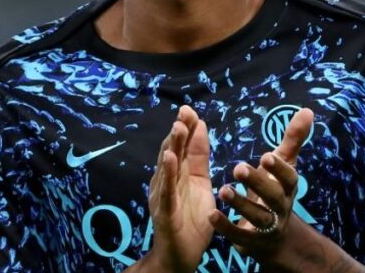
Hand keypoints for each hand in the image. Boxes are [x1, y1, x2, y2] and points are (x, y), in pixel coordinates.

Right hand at [138, 105, 213, 272]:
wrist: (182, 255)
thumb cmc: (191, 221)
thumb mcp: (201, 185)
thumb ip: (199, 159)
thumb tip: (201, 128)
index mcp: (178, 175)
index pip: (182, 147)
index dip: (186, 129)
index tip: (190, 110)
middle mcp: (167, 182)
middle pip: (172, 152)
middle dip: (178, 132)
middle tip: (185, 112)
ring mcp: (163, 196)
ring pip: (167, 168)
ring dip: (171, 147)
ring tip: (177, 128)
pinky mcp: (164, 211)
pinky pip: (166, 191)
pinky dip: (167, 174)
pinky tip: (170, 160)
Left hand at [209, 108, 313, 261]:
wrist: (276, 238)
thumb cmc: (276, 189)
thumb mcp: (284, 164)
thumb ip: (293, 139)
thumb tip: (307, 110)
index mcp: (288, 188)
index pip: (290, 178)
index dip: (280, 169)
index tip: (266, 155)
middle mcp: (282, 208)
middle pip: (274, 197)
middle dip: (258, 183)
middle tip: (238, 167)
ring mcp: (268, 228)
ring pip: (258, 218)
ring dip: (241, 205)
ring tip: (224, 190)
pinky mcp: (252, 243)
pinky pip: (240, 236)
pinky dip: (226, 227)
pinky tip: (212, 215)